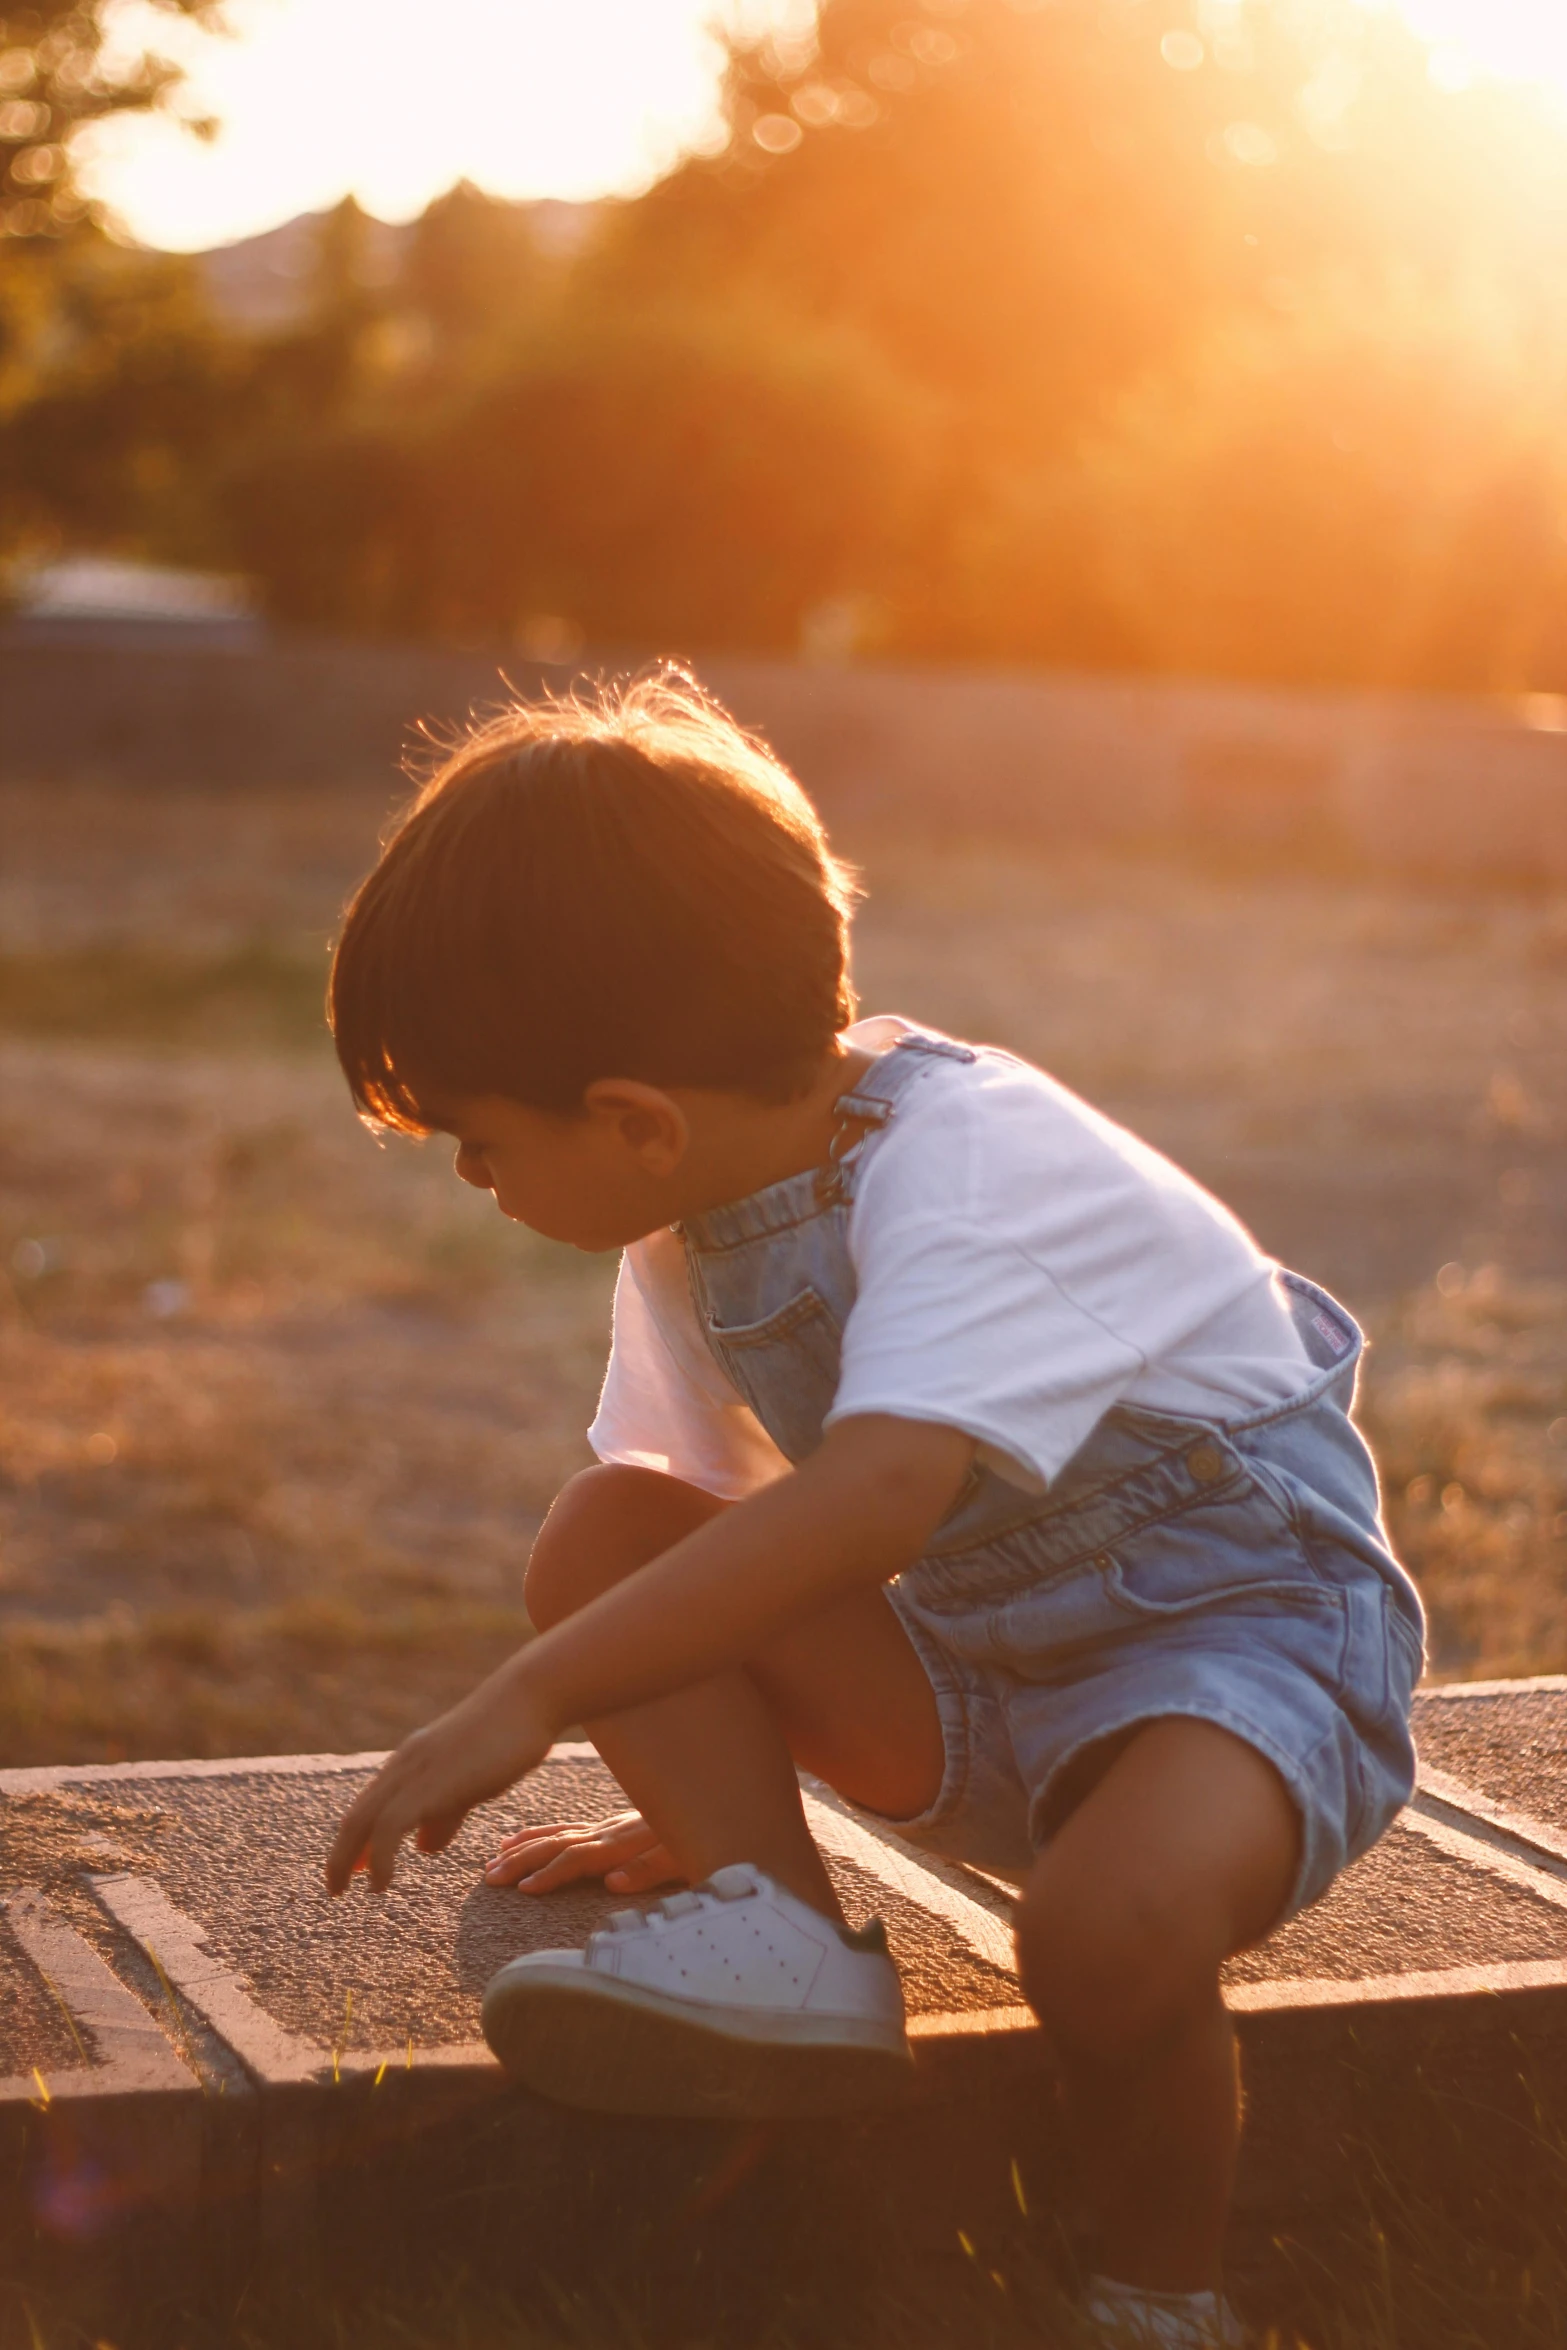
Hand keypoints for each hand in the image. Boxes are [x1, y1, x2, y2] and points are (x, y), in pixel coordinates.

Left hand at [325, 1668, 552, 1893]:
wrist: (528, 1700)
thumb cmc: (509, 1737)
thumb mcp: (471, 1781)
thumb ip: (446, 1812)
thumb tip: (423, 1846)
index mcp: (412, 1761)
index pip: (370, 1804)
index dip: (356, 1839)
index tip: (353, 1868)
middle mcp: (405, 1764)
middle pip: (356, 1815)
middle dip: (340, 1855)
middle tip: (335, 1888)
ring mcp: (415, 1771)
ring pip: (363, 1821)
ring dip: (347, 1859)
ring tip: (350, 1891)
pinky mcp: (430, 1783)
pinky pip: (388, 1826)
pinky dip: (378, 1857)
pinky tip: (381, 1881)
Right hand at [484, 1809, 681, 1895]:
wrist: (710, 1803)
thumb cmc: (699, 1840)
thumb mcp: (685, 1860)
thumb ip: (650, 1870)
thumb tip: (612, 1882)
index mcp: (625, 1843)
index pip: (579, 1858)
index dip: (551, 1873)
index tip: (523, 1889)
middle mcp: (609, 1832)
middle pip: (558, 1844)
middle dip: (522, 1860)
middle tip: (490, 1877)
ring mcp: (605, 1826)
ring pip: (555, 1834)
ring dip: (522, 1847)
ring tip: (492, 1861)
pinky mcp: (605, 1825)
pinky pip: (563, 1827)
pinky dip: (537, 1833)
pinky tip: (514, 1839)